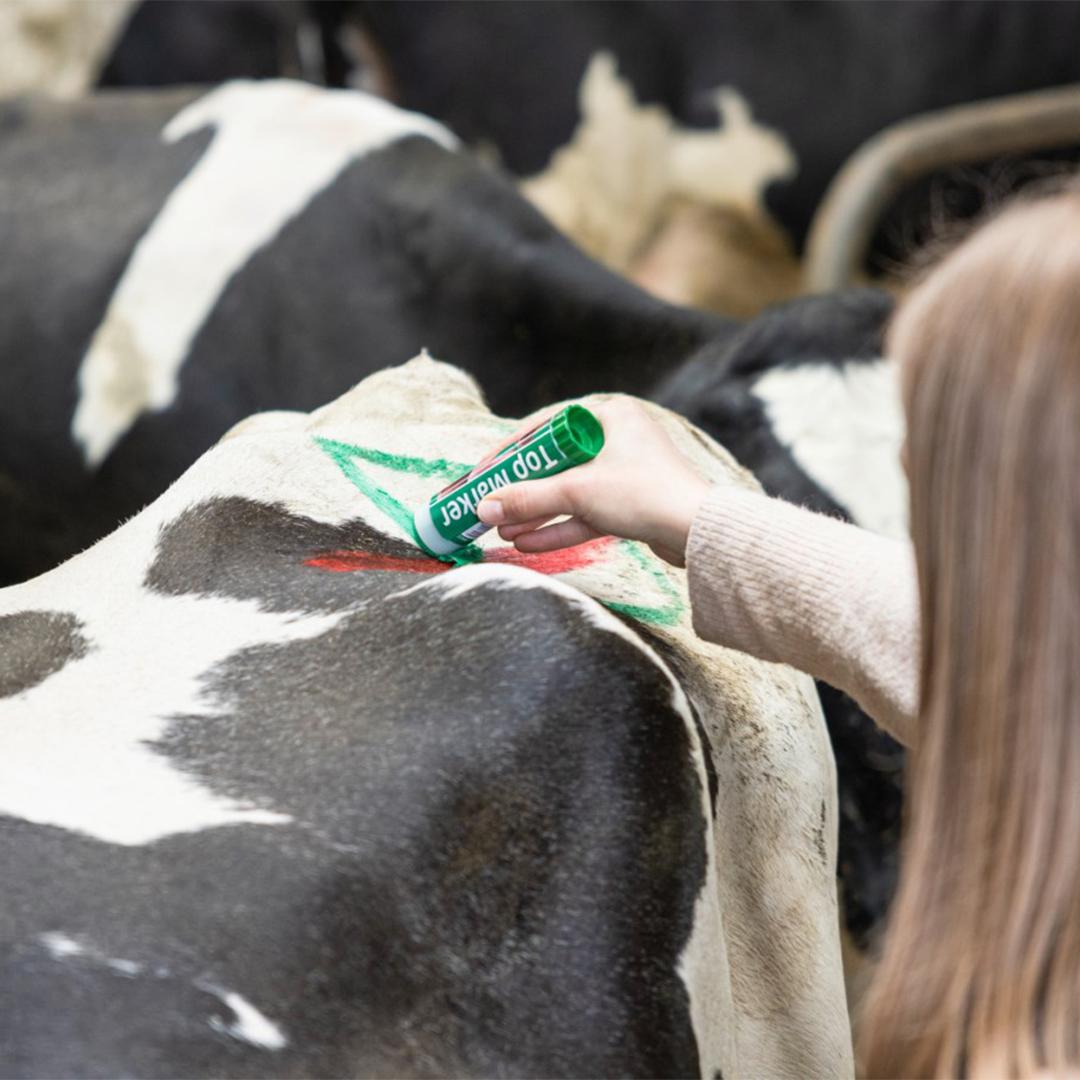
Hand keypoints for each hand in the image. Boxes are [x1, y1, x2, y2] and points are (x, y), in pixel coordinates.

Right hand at [477, 397, 709, 566]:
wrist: (701, 532)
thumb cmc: (645, 495)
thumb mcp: (578, 491)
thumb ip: (528, 499)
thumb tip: (483, 507)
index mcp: (609, 416)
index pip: (545, 429)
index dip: (510, 453)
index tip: (482, 473)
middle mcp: (618, 439)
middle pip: (555, 465)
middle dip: (521, 491)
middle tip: (488, 506)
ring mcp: (625, 474)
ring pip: (569, 493)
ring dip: (536, 514)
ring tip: (500, 532)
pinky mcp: (631, 506)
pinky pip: (586, 513)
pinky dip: (559, 527)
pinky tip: (526, 544)